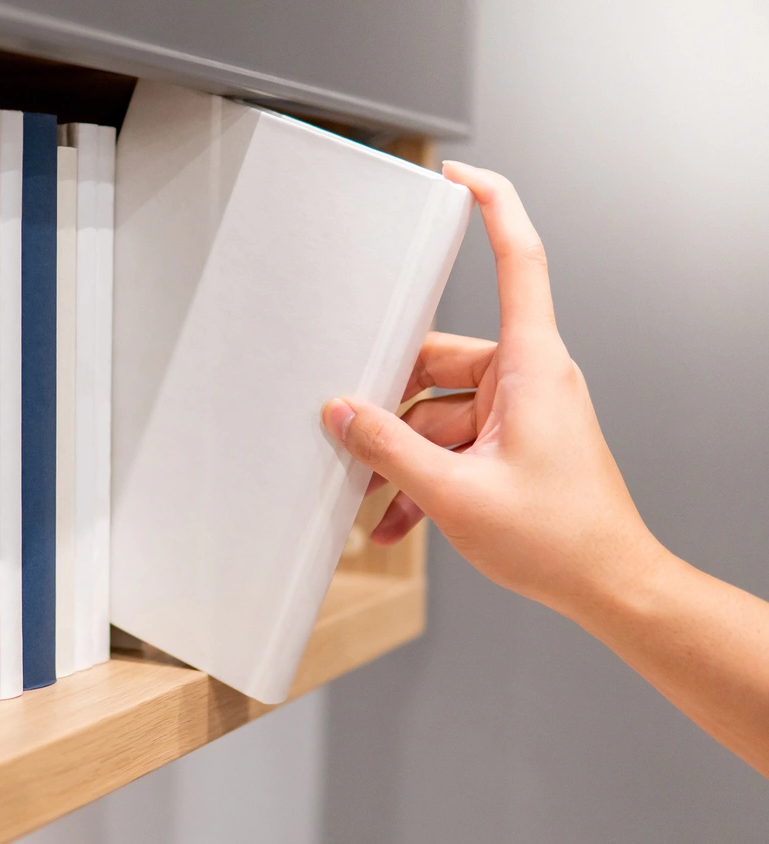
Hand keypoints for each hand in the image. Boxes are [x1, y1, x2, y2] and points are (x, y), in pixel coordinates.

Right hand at [321, 161, 667, 616]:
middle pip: (441, 359)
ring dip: (404, 456)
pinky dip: (425, 476)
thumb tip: (343, 413)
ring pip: (441, 411)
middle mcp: (530, 379)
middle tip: (351, 430)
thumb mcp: (455, 493)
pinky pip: (456, 443)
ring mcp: (524, 413)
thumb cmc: (563, 540)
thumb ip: (389, 447)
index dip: (490, 205)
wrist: (612, 588)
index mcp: (531, 366)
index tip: (456, 174)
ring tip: (376, 498)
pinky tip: (398, 516)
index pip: (518, 259)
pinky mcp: (516, 444)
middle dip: (393, 402)